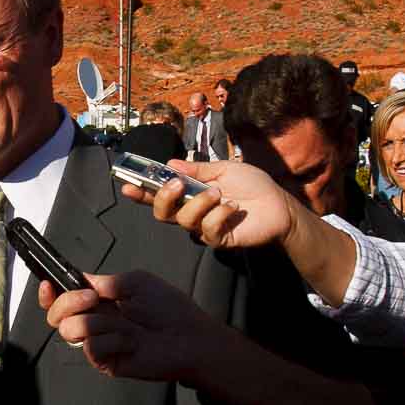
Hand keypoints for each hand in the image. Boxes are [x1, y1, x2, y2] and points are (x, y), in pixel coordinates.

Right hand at [40, 270, 219, 383]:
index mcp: (100, 300)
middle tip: (92, 300)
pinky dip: (113, 340)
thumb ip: (103, 281)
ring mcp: (98, 342)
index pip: (63, 297)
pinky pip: (91, 347)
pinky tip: (132, 342)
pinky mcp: (105, 361)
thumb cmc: (169, 308)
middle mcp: (95, 321)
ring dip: (98, 322)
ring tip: (125, 325)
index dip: (50, 292)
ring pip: (71, 329)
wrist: (188, 338)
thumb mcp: (135, 282)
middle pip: (57, 314)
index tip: (48, 286)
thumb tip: (80, 281)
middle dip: (68, 303)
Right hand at [120, 160, 293, 251]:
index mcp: (190, 193)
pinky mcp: (218, 239)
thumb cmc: (252, 185)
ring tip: (219, 193)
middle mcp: (192, 211)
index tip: (126, 185)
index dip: (141, 192)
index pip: (159, 194)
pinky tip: (234, 208)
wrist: (278, 205)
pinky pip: (207, 230)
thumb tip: (170, 164)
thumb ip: (197, 169)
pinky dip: (218, 216)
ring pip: (184, 220)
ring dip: (199, 203)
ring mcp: (203, 227)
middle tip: (176, 185)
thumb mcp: (223, 169)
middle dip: (164, 197)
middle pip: (162, 213)